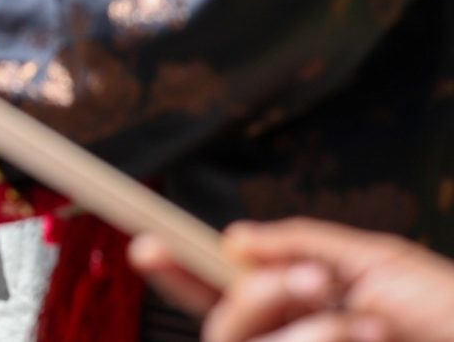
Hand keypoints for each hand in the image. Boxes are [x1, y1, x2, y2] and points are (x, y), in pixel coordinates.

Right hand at [132, 220, 453, 341]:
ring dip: (311, 333)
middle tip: (315, 282)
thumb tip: (233, 239)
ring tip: (373, 328)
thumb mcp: (380, 260)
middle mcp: (296, 341)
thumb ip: (301, 244)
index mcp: (304, 304)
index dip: (179, 270)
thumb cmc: (452, 310)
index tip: (148, 245)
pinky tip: (375, 341)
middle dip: (258, 297)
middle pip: (224, 328)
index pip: (222, 289)